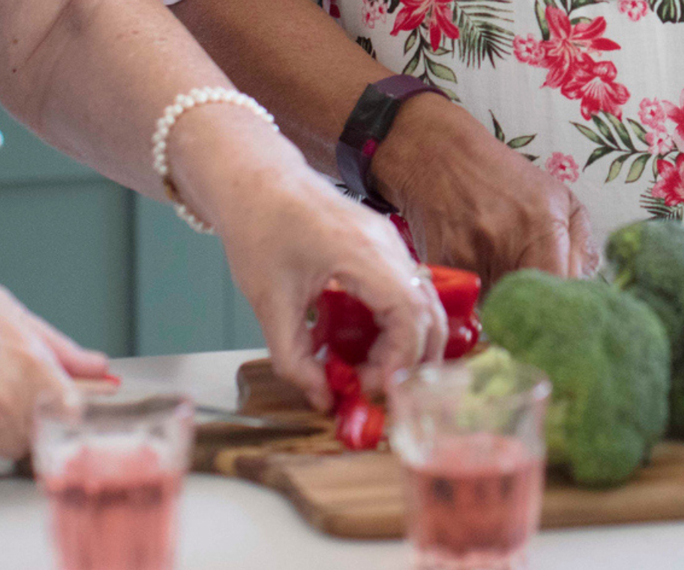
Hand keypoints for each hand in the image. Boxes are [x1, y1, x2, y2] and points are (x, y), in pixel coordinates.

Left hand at [166, 105, 446, 410]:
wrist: (254, 179)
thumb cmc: (258, 229)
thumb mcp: (269, 303)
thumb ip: (294, 358)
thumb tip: (322, 398)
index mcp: (363, 255)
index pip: (410, 318)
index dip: (398, 362)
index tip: (367, 385)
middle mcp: (388, 246)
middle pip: (429, 314)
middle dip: (411, 360)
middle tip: (374, 385)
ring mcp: (390, 242)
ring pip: (422, 303)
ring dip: (404, 342)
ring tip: (366, 366)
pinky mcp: (382, 244)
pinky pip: (405, 290)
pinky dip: (394, 322)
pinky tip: (359, 338)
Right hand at [372, 95, 597, 289]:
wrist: (438, 158)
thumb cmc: (503, 178)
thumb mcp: (557, 196)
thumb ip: (581, 245)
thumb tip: (586, 286)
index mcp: (542, 226)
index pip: (560, 292)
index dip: (562, 308)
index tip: (561, 310)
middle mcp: (504, 243)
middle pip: (526, 305)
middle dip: (531, 302)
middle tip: (527, 283)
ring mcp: (468, 256)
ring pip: (494, 306)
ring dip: (499, 297)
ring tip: (495, 264)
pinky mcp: (440, 265)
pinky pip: (464, 297)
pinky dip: (472, 289)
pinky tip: (472, 262)